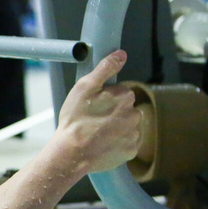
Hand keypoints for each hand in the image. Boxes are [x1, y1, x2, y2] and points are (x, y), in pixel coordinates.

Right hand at [55, 50, 140, 174]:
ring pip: (127, 126)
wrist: (72, 153)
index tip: (94, 105)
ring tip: (96, 134)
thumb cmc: (76, 120)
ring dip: (116, 128)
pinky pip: (127, 143)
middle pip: (126, 109)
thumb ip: (105, 68)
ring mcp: (134, 134)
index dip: (106, 98)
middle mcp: (135, 114)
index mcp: (125, 96)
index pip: (121, 92)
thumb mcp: (84, 87)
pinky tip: (102, 144)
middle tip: (93, 120)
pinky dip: (117, 143)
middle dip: (113, 113)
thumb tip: (121, 54)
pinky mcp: (131, 150)